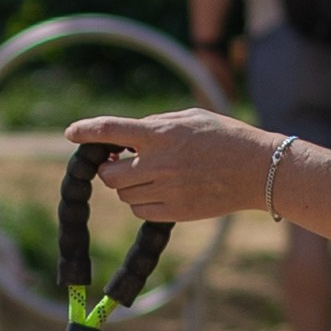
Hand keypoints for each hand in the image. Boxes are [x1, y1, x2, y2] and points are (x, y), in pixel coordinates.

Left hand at [65, 108, 273, 223]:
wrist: (259, 170)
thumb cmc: (226, 137)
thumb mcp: (189, 117)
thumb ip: (155, 126)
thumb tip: (124, 139)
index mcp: (161, 134)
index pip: (111, 130)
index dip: (86, 131)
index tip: (71, 134)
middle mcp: (160, 163)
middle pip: (110, 175)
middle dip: (109, 169)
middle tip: (120, 162)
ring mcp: (168, 190)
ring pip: (124, 194)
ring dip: (129, 185)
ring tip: (153, 175)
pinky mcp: (176, 212)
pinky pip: (141, 211)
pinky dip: (143, 202)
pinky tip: (162, 191)